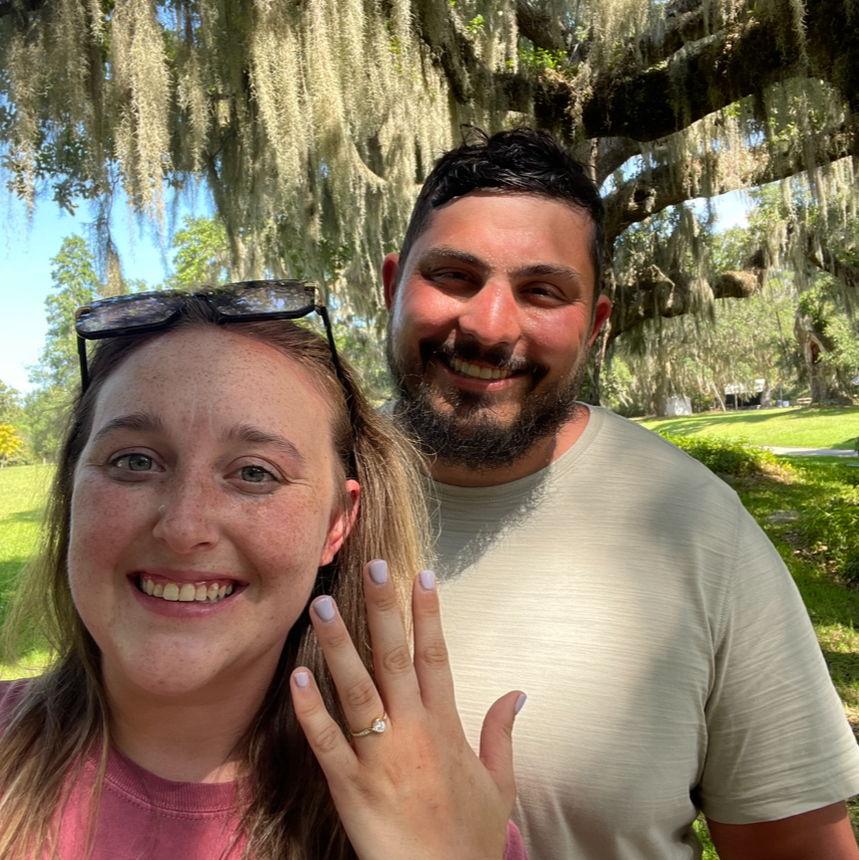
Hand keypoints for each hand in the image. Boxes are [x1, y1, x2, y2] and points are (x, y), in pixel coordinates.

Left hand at [290, 560, 524, 859]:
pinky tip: (297, 675)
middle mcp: (412, 731)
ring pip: (357, 690)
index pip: (437, 657)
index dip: (429, 615)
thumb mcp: (500, 784)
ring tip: (324, 603)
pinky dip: (311, 709)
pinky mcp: (349, 786)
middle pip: (396, 659)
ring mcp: (380, 757)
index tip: (422, 575)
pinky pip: (327, 742)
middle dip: (385, 610)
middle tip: (373, 567)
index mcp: (446, 727)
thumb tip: (517, 692)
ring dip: (340, 646)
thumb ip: (502, 733)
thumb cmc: (470, 838)